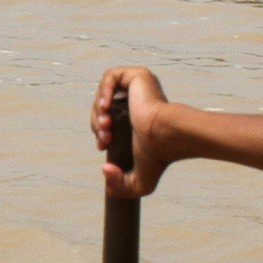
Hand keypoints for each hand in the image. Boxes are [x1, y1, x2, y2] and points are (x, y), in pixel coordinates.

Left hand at [91, 67, 172, 197]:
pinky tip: (105, 108)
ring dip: (97, 111)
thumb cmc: (159, 157)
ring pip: (104, 93)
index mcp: (139, 119)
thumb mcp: (139, 182)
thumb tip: (105, 169)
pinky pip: (110, 77)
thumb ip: (119, 186)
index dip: (99, 131)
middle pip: (103, 107)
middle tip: (103, 136)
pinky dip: (103, 92)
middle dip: (97, 123)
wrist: (166, 136)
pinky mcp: (138, 76)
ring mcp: (139, 87)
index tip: (103, 144)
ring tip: (105, 125)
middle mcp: (139, 101)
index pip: (110, 119)